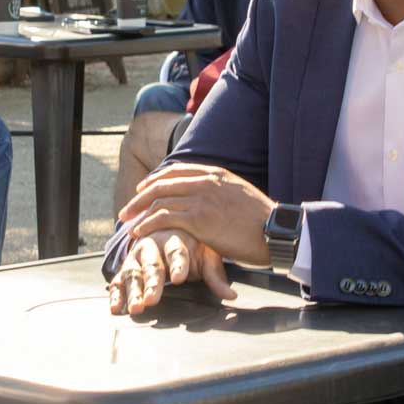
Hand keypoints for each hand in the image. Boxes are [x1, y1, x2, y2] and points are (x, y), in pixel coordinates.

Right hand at [109, 228, 235, 317]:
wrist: (168, 228)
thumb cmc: (191, 245)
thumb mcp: (206, 256)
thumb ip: (216, 277)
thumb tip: (232, 296)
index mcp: (175, 238)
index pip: (177, 251)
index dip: (178, 264)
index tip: (180, 277)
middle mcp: (152, 246)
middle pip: (152, 264)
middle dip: (152, 282)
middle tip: (153, 298)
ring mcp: (137, 258)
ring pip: (133, 273)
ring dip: (134, 291)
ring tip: (137, 307)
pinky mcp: (127, 268)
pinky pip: (118, 281)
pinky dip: (116, 295)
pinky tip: (116, 308)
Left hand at [118, 164, 276, 268]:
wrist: (276, 231)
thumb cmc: (262, 221)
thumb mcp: (240, 195)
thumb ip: (222, 192)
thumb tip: (213, 200)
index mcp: (216, 174)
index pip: (177, 171)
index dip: (155, 180)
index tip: (143, 189)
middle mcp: (206, 181)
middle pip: (162, 184)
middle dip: (140, 197)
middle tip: (127, 209)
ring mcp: (202, 198)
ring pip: (159, 200)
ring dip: (139, 213)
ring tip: (127, 224)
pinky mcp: (199, 218)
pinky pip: (164, 218)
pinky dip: (147, 225)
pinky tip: (138, 233)